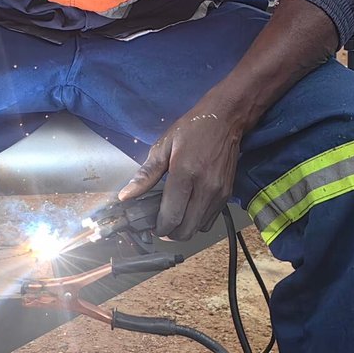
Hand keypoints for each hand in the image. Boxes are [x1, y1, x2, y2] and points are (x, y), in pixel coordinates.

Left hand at [118, 108, 242, 241]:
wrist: (224, 119)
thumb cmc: (193, 129)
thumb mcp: (163, 147)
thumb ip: (145, 175)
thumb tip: (126, 195)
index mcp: (185, 173)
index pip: (171, 215)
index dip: (158, 227)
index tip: (151, 225)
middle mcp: (205, 186)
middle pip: (186, 230)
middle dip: (170, 232)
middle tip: (160, 224)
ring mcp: (219, 192)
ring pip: (199, 229)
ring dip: (184, 228)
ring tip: (174, 216)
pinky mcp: (227, 194)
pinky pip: (210, 221)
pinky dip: (197, 222)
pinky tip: (189, 209)